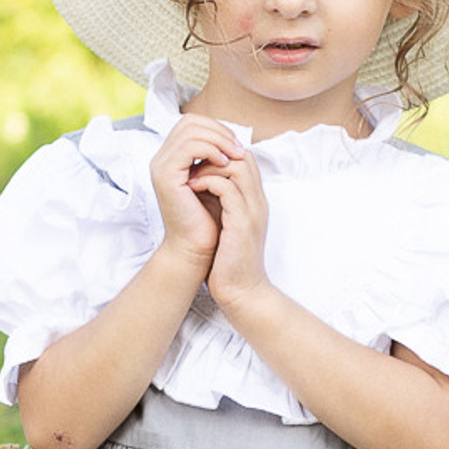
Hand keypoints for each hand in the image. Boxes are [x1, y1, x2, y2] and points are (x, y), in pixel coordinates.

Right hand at [148, 114, 245, 267]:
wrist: (196, 248)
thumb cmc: (208, 220)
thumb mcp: (215, 181)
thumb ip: (217, 157)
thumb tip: (233, 137)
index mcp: (172, 158)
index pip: (192, 124)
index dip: (216, 128)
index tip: (237, 145)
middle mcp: (162, 159)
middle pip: (189, 121)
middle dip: (218, 130)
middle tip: (238, 148)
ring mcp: (160, 166)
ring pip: (190, 130)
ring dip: (218, 139)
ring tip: (235, 155)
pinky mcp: (165, 176)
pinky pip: (189, 146)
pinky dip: (210, 149)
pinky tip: (224, 163)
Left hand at [202, 154, 274, 313]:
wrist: (241, 292)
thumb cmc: (229, 263)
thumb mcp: (227, 226)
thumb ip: (222, 205)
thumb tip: (202, 185)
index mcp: (254, 201)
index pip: (245, 159)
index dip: (220, 155)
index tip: (197, 165)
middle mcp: (258, 202)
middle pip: (243, 156)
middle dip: (215, 155)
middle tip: (192, 166)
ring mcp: (252, 211)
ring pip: (237, 166)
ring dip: (209, 166)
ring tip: (190, 177)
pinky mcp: (242, 223)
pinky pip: (227, 188)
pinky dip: (207, 182)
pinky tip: (192, 189)